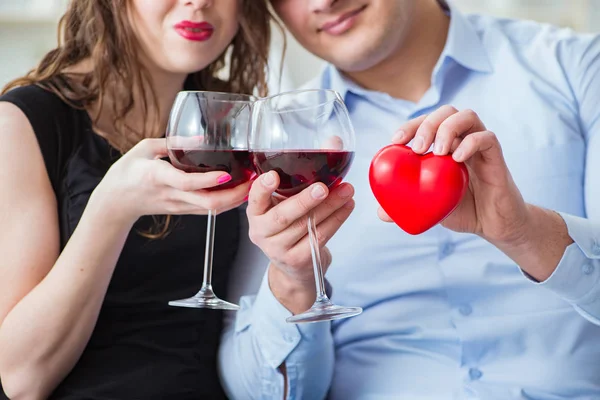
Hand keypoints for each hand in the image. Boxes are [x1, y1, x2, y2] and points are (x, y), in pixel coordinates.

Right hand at [89, 138, 250, 226]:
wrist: (116, 202)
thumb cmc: (129, 171)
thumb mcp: (144, 148)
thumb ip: (173, 143)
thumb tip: (201, 137)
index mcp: (158, 177)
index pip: (186, 182)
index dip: (208, 181)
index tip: (227, 174)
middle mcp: (172, 195)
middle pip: (208, 204)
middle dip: (235, 195)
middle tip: (253, 180)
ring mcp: (179, 206)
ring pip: (213, 210)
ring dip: (236, 200)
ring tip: (253, 183)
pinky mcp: (184, 212)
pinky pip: (209, 210)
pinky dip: (227, 203)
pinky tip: (239, 190)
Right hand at [247, 171, 354, 312]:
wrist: (294, 265)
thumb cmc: (291, 224)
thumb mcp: (288, 199)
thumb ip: (304, 172)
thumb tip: (334, 143)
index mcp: (256, 212)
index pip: (255, 199)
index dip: (262, 188)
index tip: (273, 175)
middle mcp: (261, 231)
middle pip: (282, 216)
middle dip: (304, 200)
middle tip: (323, 187)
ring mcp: (278, 248)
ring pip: (306, 226)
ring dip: (330, 207)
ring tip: (347, 191)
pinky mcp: (297, 259)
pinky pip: (319, 237)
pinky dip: (336, 220)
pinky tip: (347, 207)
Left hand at [379, 106, 528, 245]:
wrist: (494, 225)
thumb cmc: (462, 211)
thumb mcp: (430, 209)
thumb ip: (407, 207)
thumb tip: (380, 213)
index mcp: (444, 146)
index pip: (426, 121)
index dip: (410, 125)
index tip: (396, 140)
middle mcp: (462, 139)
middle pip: (446, 112)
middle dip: (428, 123)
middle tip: (418, 148)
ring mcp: (480, 146)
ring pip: (467, 116)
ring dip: (448, 128)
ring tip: (439, 152)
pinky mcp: (496, 157)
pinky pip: (487, 137)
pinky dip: (471, 143)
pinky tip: (457, 159)